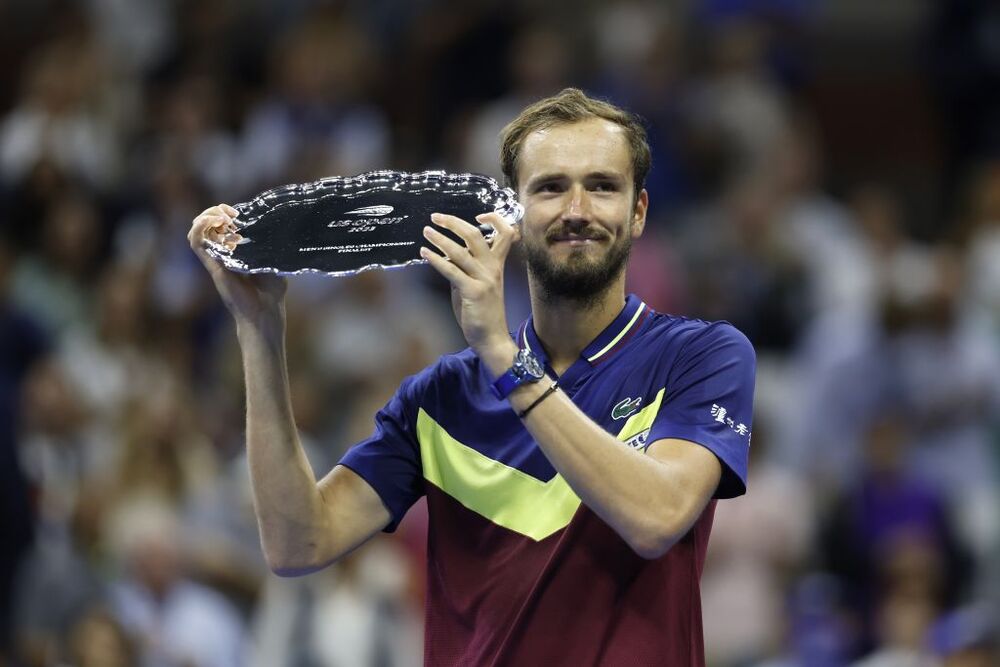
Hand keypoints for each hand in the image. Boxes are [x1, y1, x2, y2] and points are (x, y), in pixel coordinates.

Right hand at [188, 204, 286, 325]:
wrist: (265, 313)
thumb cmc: (272, 293)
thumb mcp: (274, 262)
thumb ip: (270, 247)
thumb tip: (277, 230)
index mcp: (236, 253)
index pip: (222, 228)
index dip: (226, 215)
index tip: (239, 211)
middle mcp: (223, 255)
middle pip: (207, 227)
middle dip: (215, 212)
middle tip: (231, 212)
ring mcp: (216, 261)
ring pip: (197, 232)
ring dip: (206, 217)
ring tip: (223, 216)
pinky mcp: (213, 267)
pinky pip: (196, 243)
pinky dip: (200, 228)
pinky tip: (215, 221)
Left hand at [421, 212, 519, 366]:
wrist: (492, 338)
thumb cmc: (483, 312)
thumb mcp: (476, 285)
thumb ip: (465, 269)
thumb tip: (447, 256)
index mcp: (496, 265)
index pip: (505, 233)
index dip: (494, 219)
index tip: (478, 214)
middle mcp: (492, 269)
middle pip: (476, 235)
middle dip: (454, 222)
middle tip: (436, 217)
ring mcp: (484, 280)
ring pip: (461, 251)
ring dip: (440, 239)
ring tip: (426, 231)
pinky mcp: (473, 292)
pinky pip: (452, 270)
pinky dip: (436, 259)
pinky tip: (424, 253)